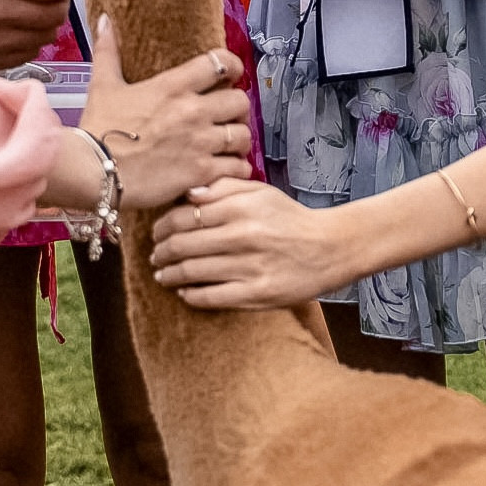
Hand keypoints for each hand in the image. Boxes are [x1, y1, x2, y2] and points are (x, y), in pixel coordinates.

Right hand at [79, 17, 250, 210]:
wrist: (92, 171)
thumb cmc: (98, 129)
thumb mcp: (102, 86)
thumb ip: (107, 52)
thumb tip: (105, 20)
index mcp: (173, 86)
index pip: (221, 62)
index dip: (232, 66)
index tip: (229, 75)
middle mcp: (193, 111)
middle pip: (241, 101)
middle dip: (237, 108)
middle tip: (227, 116)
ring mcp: (200, 143)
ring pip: (243, 136)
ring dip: (239, 140)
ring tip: (229, 145)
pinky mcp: (201, 173)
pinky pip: (237, 167)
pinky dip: (236, 169)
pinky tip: (227, 169)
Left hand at [148, 176, 352, 307]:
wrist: (329, 248)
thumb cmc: (289, 217)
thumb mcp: (260, 191)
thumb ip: (223, 187)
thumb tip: (187, 194)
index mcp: (241, 207)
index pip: (184, 216)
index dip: (163, 226)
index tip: (157, 233)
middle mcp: (243, 236)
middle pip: (183, 245)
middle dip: (161, 252)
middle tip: (155, 255)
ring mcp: (249, 267)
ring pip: (192, 273)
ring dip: (169, 274)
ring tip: (162, 274)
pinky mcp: (257, 294)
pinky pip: (211, 297)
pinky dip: (190, 295)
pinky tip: (184, 292)